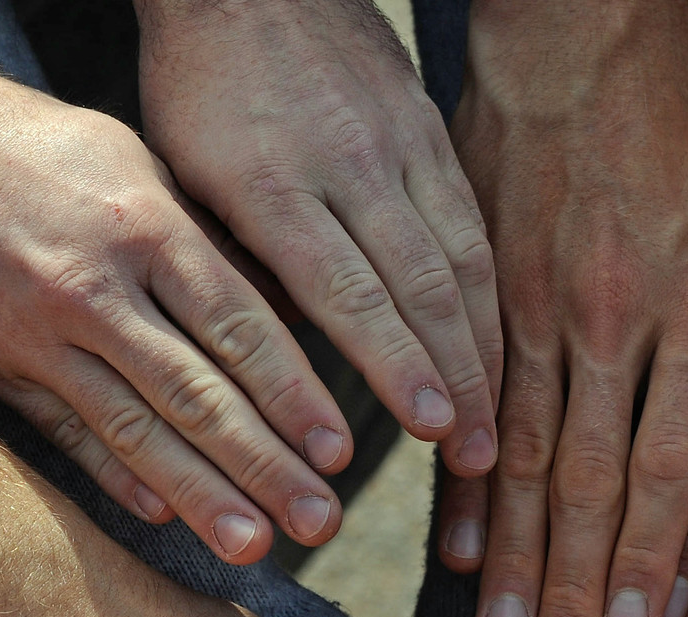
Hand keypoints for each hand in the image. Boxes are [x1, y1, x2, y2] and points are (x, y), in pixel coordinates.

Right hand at [0, 0, 349, 562]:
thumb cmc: (45, 151)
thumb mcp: (140, 168)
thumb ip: (208, 246)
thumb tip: (290, 316)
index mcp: (148, 227)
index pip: (240, 328)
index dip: (294, 397)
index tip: (340, 454)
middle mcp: (95, 287)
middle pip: (198, 393)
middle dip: (265, 466)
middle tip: (322, 524)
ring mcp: (37, 334)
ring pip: (134, 429)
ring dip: (200, 496)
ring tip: (253, 547)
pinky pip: (65, 434)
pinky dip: (115, 479)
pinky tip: (162, 518)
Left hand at [138, 0, 499, 476]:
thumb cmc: (199, 91)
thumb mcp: (187, 181)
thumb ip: (239, 269)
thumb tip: (280, 368)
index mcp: (272, 184)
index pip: (346, 292)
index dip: (391, 365)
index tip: (426, 428)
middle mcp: (347, 164)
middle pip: (418, 286)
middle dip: (454, 378)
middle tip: (478, 454)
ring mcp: (398, 142)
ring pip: (459, 255)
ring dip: (482, 346)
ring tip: (495, 419)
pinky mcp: (429, 126)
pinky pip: (470, 217)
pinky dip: (491, 290)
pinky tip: (500, 342)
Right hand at [443, 0, 687, 616]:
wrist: (580, 47)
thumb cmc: (673, 151)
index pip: (676, 462)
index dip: (657, 558)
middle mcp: (615, 322)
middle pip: (595, 481)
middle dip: (576, 587)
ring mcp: (537, 311)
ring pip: (526, 454)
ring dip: (514, 559)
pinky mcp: (479, 299)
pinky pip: (471, 406)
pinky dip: (462, 487)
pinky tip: (456, 555)